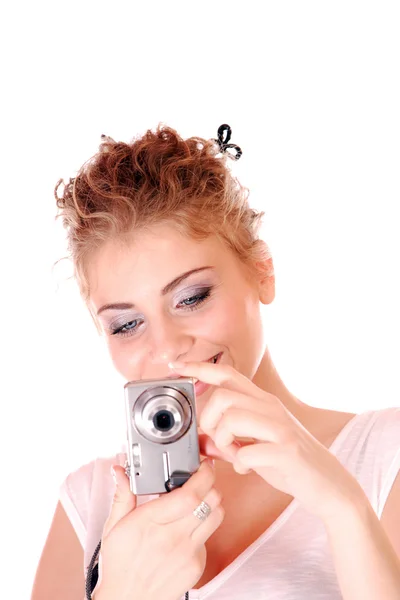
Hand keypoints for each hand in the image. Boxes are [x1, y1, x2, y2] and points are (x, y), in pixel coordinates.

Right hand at [95, 459, 223, 599]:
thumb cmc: (119, 564)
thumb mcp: (114, 527)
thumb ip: (123, 495)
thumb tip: (119, 471)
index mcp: (150, 523)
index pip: (190, 494)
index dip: (203, 474)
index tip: (203, 464)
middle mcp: (173, 538)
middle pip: (211, 500)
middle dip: (210, 483)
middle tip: (202, 478)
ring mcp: (188, 554)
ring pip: (217, 516)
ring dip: (212, 502)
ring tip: (198, 500)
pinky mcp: (197, 566)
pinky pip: (210, 537)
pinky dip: (204, 526)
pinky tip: (189, 527)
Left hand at [169, 361, 366, 523]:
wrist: (329, 485)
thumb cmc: (289, 463)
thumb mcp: (255, 446)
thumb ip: (228, 440)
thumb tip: (201, 440)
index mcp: (262, 402)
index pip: (228, 374)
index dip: (200, 368)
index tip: (177, 366)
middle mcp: (271, 408)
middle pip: (223, 396)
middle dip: (209, 420)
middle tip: (217, 439)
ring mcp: (280, 427)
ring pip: (232, 418)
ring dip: (224, 441)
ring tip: (233, 454)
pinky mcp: (287, 450)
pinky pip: (247, 452)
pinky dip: (240, 464)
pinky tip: (247, 468)